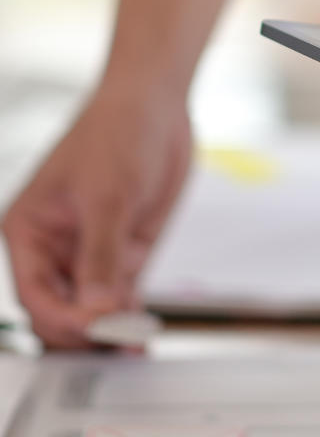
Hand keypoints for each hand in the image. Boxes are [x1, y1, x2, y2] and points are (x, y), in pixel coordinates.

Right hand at [1, 80, 190, 346]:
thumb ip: (102, 255)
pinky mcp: (127, 249)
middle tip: (118, 345)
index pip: (36, 294)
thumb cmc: (117, 133)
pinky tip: (141, 331)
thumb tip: (97, 310)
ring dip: (110, 329)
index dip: (64, 318)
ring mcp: (93, 250)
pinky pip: (123, 292)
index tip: (96, 330)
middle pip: (60, 309)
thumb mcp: (108, 197)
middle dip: (84, 331)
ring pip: (92, 307)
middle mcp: (56, 247)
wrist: (156, 105)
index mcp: (29, 231)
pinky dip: (130, 312)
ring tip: (133, 347)